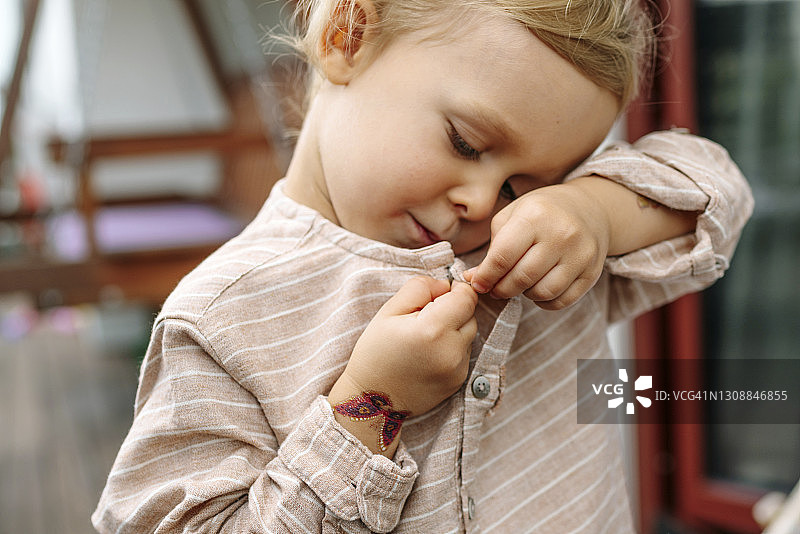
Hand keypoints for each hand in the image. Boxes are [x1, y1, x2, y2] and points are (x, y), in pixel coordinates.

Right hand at [330, 277, 477, 417]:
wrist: (372, 401)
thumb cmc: (375, 352)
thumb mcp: (388, 311)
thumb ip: (420, 288)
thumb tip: (446, 284)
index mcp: (431, 330)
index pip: (466, 297)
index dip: (455, 290)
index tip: (439, 294)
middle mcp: (451, 351)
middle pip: (470, 315)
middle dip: (453, 310)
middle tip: (425, 318)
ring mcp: (457, 369)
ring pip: (469, 335)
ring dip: (454, 330)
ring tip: (425, 339)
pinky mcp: (459, 382)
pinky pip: (464, 354)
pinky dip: (452, 349)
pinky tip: (428, 355)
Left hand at [464, 182, 609, 309]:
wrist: (590, 209)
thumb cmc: (542, 212)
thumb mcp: (512, 216)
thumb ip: (493, 248)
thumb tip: (473, 279)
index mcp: (535, 215)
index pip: (503, 256)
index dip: (486, 276)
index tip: (477, 284)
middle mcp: (561, 234)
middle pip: (522, 278)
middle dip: (501, 289)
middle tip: (495, 288)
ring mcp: (580, 254)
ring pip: (542, 292)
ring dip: (524, 295)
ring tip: (518, 284)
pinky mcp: (592, 272)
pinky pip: (561, 301)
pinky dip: (544, 302)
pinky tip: (537, 289)